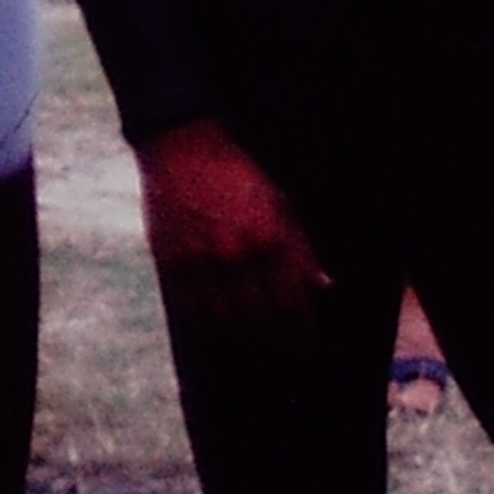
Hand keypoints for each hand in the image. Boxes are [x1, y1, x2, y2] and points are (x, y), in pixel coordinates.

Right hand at [133, 119, 330, 335]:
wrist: (181, 146)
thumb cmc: (236, 173)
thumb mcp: (280, 203)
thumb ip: (300, 248)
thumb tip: (323, 288)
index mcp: (269, 238)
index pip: (291, 305)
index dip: (300, 332)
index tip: (303, 343)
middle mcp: (236, 255)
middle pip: (259, 321)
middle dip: (274, 340)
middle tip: (280, 346)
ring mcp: (200, 261)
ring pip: (225, 323)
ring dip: (241, 335)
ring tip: (250, 336)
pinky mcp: (170, 262)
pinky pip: (191, 311)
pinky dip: (207, 323)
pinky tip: (218, 322)